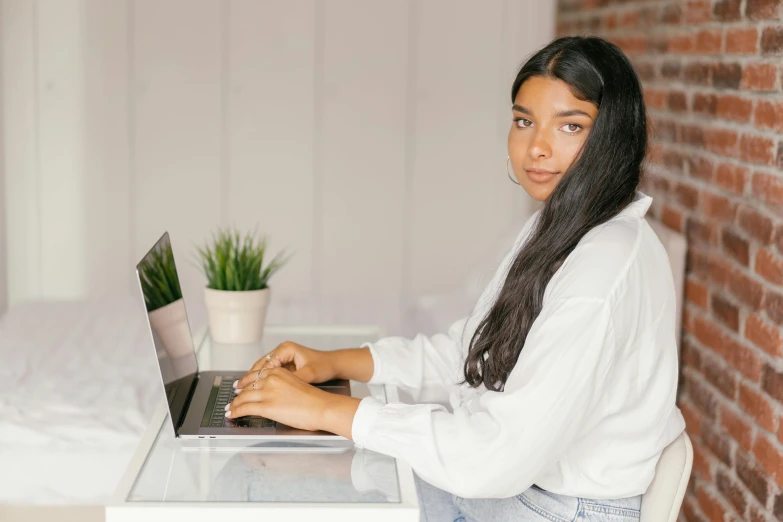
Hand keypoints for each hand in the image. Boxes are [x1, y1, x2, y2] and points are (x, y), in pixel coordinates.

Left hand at [226, 367, 359, 436]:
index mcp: (279, 371)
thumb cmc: (315, 400)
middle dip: (238, 395)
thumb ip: (282, 386)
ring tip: (230, 409)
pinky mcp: (266, 406)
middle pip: (248, 386)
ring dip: (234, 404)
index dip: (245, 382)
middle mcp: (271, 379)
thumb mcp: (296, 385)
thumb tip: (273, 396)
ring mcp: (267, 392)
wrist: (322, 407)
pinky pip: (245, 408)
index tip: (240, 386)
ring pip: (244, 397)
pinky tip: (232, 415)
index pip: (256, 376)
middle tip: (232, 400)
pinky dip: (236, 412)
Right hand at [234, 341, 337, 390]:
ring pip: (263, 369)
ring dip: (253, 380)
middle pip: (260, 365)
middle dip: (249, 378)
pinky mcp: (285, 364)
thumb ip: (293, 379)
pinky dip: (261, 381)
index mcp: (286, 349)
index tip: (245, 386)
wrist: (334, 364)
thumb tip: (278, 387)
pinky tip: (255, 390)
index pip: (264, 364)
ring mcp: (283, 357)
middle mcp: (282, 351)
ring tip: (241, 390)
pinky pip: (269, 373)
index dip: (253, 376)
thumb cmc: (323, 366)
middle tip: (237, 389)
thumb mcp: (308, 374)